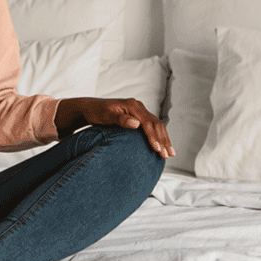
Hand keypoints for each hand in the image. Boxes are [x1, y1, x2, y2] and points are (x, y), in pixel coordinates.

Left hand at [55, 97, 174, 158]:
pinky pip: (152, 126)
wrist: (90, 108)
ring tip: (170, 154)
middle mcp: (138, 107)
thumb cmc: (96, 113)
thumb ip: (120, 120)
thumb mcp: (106, 116)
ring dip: (164, 139)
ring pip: (157, 125)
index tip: (157, 149)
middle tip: (168, 155)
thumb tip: (136, 124)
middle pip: (156, 124)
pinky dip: (159, 136)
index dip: (153, 137)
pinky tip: (162, 146)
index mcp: (132, 105)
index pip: (147, 123)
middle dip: (163, 140)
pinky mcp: (138, 117)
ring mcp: (139, 111)